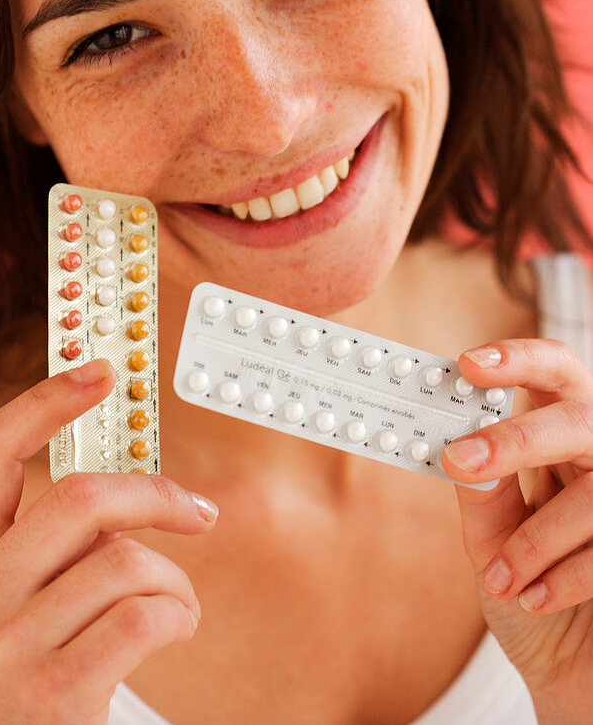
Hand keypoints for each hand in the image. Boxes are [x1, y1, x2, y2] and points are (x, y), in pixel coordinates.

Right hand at [0, 359, 217, 724]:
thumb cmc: (36, 664)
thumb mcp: (18, 596)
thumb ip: (55, 537)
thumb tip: (135, 475)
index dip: (46, 402)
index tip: (99, 372)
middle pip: (79, 497)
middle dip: (155, 497)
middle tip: (194, 509)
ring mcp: (6, 645)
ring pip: (125, 561)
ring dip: (173, 580)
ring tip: (173, 603)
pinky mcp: (54, 690)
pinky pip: (145, 615)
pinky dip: (179, 616)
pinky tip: (172, 629)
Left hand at [441, 339, 592, 723]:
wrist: (567, 676)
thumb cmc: (528, 594)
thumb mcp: (491, 540)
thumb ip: (481, 490)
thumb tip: (456, 440)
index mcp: (562, 442)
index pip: (555, 376)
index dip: (519, 359)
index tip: (468, 363)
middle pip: (578, 420)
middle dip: (519, 438)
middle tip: (464, 460)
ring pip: (592, 492)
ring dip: (535, 540)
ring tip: (501, 578)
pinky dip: (562, 579)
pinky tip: (534, 598)